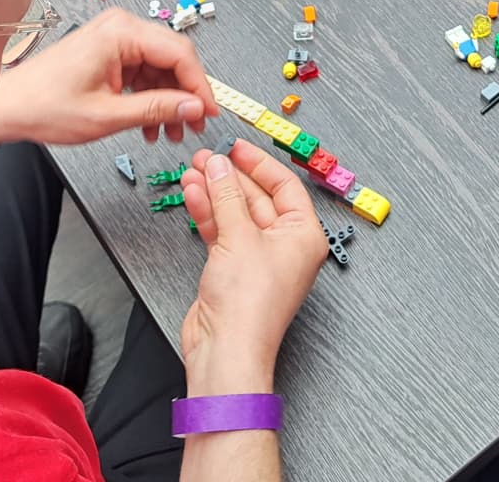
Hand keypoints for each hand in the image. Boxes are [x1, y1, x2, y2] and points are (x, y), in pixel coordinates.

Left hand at [0, 8, 218, 146]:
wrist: (8, 107)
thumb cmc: (43, 105)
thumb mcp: (107, 115)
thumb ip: (157, 109)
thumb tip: (194, 106)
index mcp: (121, 33)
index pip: (180, 53)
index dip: (199, 86)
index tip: (208, 112)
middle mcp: (120, 28)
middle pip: (173, 59)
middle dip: (184, 96)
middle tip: (193, 126)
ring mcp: (115, 39)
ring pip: (160, 69)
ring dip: (167, 101)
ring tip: (169, 132)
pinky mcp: (109, 52)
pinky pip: (143, 72)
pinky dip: (150, 98)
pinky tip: (150, 124)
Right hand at [179, 143, 327, 391]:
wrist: (226, 349)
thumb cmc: (250, 307)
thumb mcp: (239, 236)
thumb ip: (227, 196)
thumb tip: (220, 167)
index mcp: (304, 236)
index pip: (285, 186)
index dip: (260, 164)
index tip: (237, 148)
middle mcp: (285, 247)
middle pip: (258, 198)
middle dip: (231, 177)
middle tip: (208, 158)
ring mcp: (258, 259)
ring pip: (236, 214)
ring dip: (215, 192)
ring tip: (194, 170)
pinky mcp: (233, 270)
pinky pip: (222, 231)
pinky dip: (208, 213)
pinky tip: (193, 193)